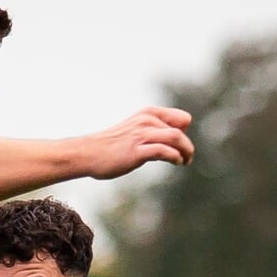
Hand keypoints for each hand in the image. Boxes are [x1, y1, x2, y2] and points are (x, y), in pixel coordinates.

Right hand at [79, 107, 194, 178]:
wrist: (89, 153)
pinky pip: (163, 151)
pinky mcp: (137, 151)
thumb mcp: (135, 130)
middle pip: (180, 131)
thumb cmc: (112, 145)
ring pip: (175, 138)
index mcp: (148, 114)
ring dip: (185, 151)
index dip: (185, 133)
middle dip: (187, 147)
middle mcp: (146, 121)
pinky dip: (174, 157)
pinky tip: (176, 162)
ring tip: (185, 161)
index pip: (182, 118)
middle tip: (187, 158)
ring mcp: (141, 135)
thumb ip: (153, 131)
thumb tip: (176, 137)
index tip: (181, 146)